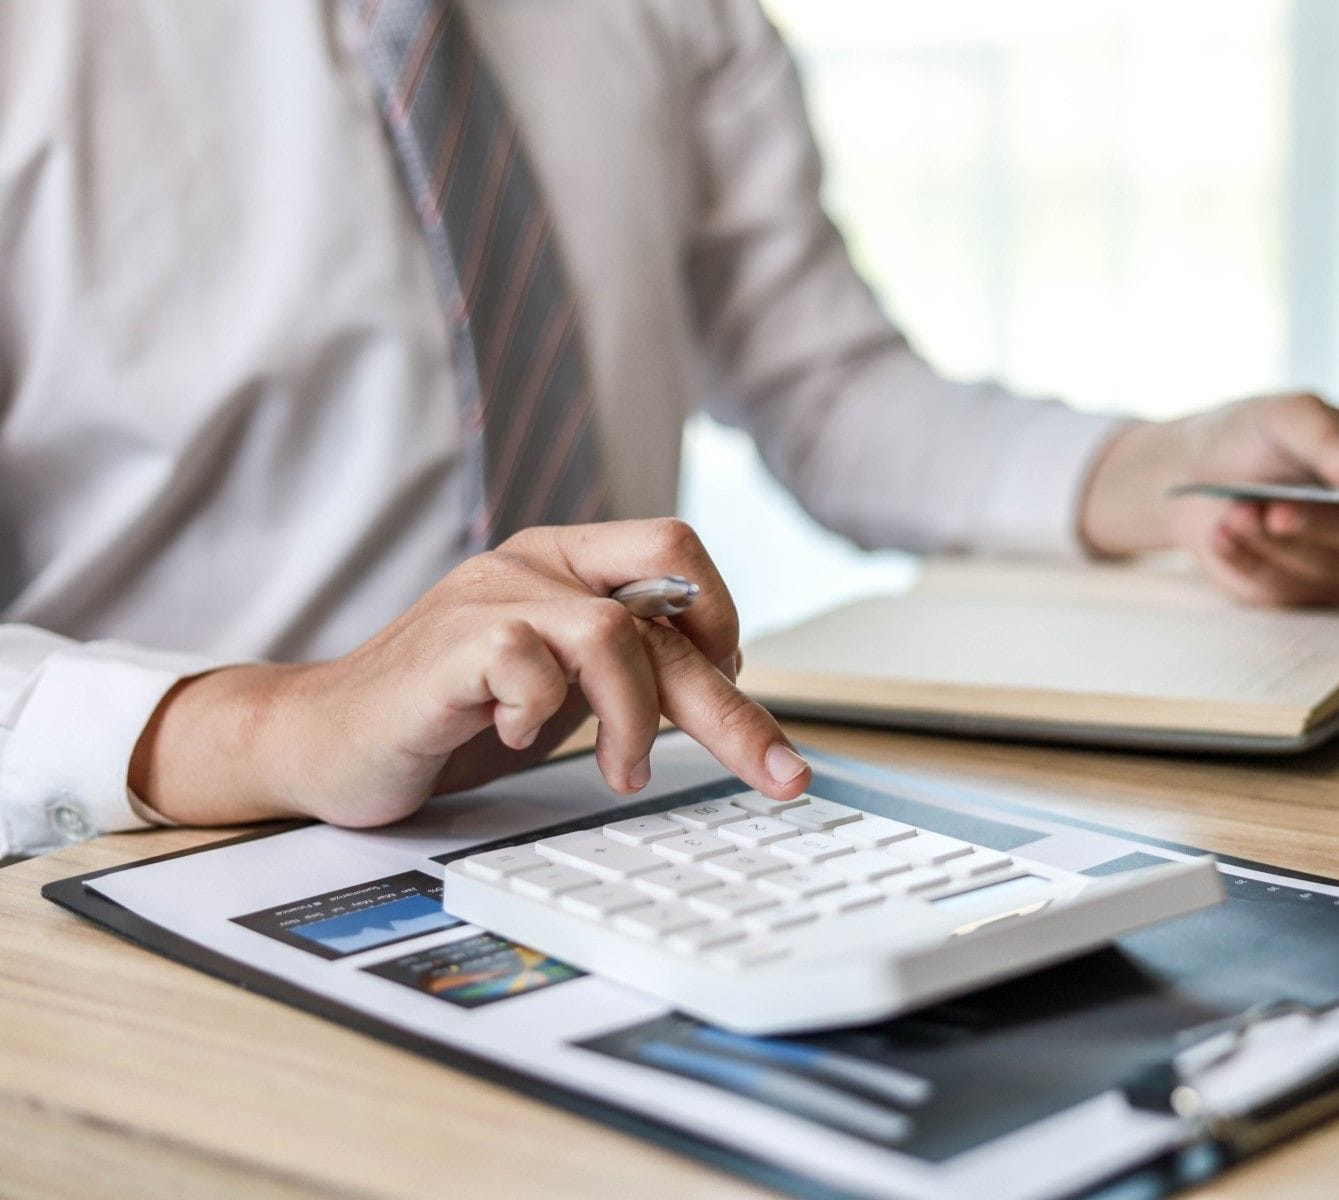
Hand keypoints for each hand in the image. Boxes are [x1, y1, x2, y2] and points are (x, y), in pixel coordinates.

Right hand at [130, 519, 809, 828]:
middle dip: (732, 700)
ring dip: (636, 719)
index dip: (720, 620)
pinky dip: (542, 715)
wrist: (324, 741)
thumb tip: (727, 693)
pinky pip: (531, 666)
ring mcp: (489, 597)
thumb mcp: (561, 688)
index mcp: (567, 563)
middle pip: (666, 595)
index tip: (729, 692)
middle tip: (776, 772)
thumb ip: (626, 672)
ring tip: (620, 771)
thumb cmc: (449, 717)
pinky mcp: (449, 645)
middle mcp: (534, 564)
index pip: (676, 552)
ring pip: (613, 633)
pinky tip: (515, 736)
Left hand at [1079, 393, 1338, 605]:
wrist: (1192, 475)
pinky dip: (1247, 560)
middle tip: (1271, 508)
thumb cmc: (1250, 436)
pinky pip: (1287, 590)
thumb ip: (1329, 441)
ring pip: (1328, 567)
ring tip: (1235, 510)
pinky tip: (1224, 533)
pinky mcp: (1309, 591)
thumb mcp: (1283, 417)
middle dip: (1319, 523)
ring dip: (1270, 541)